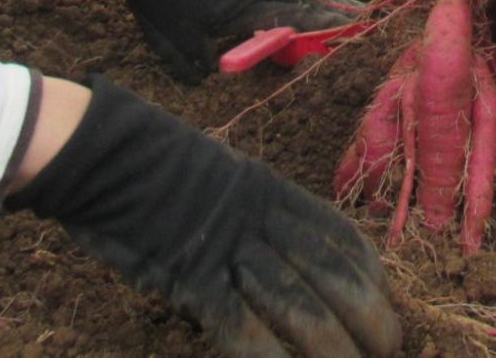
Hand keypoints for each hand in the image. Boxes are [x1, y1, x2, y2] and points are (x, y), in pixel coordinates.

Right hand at [7, 76, 399, 357]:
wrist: (107, 156)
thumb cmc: (159, 171)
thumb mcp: (226, 182)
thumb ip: (258, 216)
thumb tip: (287, 262)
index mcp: (275, 193)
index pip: (341, 238)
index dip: (372, 277)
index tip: (388, 308)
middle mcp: (263, 219)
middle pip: (331, 274)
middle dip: (367, 319)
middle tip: (385, 352)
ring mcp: (229, 248)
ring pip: (297, 304)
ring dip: (330, 347)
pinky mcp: (192, 278)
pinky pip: (240, 325)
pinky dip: (267, 355)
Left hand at [85, 0, 350, 80]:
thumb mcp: (177, 45)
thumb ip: (199, 68)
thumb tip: (211, 79)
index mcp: (249, 9)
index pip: (298, 20)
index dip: (324, 28)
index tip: (351, 30)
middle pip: (299, 5)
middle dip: (321, 19)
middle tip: (342, 32)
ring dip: (300, 11)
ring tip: (316, 26)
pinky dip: (282, 4)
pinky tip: (276, 15)